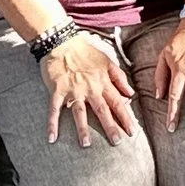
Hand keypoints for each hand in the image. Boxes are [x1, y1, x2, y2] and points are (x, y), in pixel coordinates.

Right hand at [42, 31, 138, 145]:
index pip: (117, 102)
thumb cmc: (85, 51)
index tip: (132, 131)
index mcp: (102, 81)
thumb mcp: (107, 61)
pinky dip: (52, 123)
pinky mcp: (57, 90)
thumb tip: (131, 93)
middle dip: (110, 126)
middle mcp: (89, 87)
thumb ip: (119, 78)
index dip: (125, 117)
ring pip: (79, 112)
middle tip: (116, 142)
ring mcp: (73, 89)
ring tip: (86, 144)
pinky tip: (52, 137)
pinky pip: (55, 109)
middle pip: (101, 109)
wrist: (62, 41)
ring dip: (82, 128)